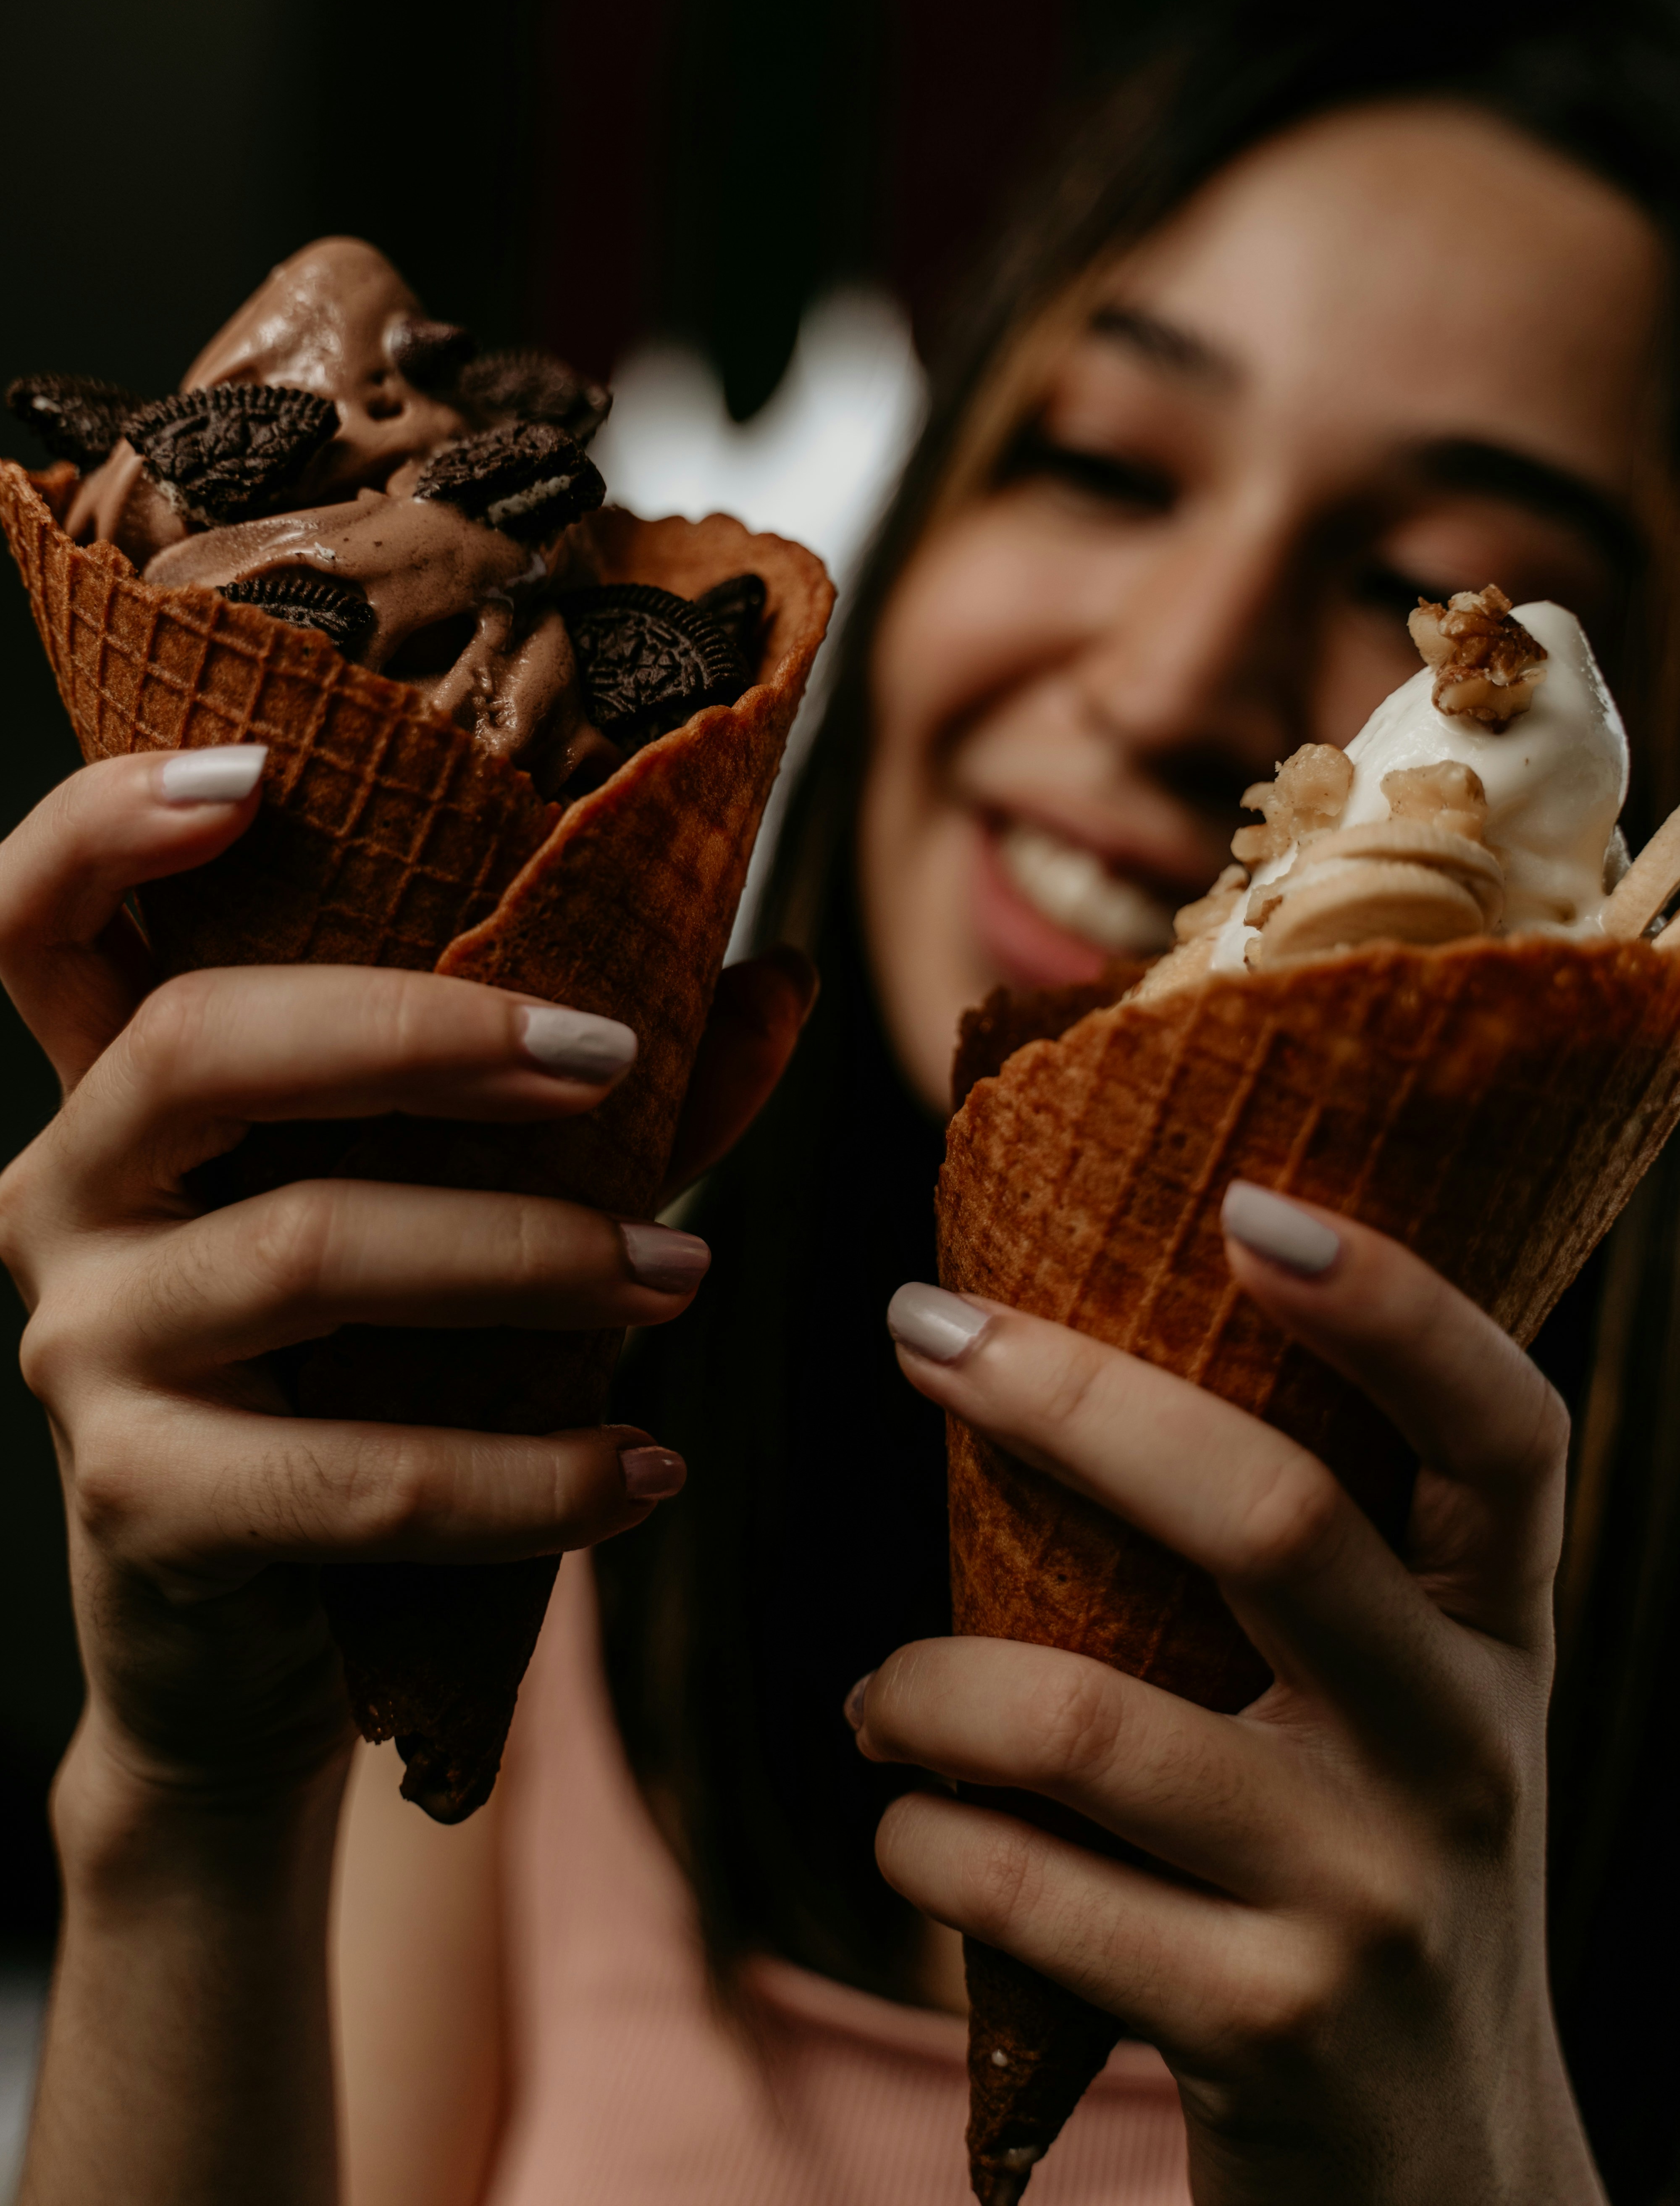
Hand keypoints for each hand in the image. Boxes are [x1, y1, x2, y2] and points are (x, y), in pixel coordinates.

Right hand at [0, 749, 809, 1815]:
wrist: (266, 1632)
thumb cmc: (370, 1374)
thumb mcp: (460, 1206)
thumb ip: (592, 1099)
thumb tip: (778, 982)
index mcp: (119, 1091)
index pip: (37, 914)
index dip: (110, 821)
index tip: (259, 775)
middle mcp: (62, 1192)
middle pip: (200, 1044)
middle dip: (423, 1033)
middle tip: (611, 1060)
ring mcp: (84, 1347)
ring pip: (304, 1249)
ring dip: (527, 1253)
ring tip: (680, 1275)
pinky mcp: (140, 1501)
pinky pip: (352, 1473)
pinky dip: (523, 1474)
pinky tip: (640, 1470)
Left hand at [859, 1192, 1602, 2205]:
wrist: (1441, 2184)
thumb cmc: (1362, 1873)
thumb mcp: (1389, 1716)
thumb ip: (1300, 1574)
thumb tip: (1053, 1356)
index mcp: (1502, 1638)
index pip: (1500, 1428)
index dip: (1395, 1303)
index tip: (1246, 1200)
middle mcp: (1466, 1749)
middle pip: (1272, 1514)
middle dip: (1066, 1401)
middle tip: (922, 1330)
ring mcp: (1375, 1898)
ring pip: (1092, 1720)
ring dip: (929, 1684)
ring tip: (876, 1699)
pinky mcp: (1268, 2031)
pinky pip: (1029, 1889)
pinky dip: (926, 1841)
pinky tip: (911, 1831)